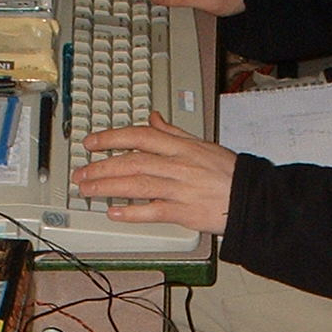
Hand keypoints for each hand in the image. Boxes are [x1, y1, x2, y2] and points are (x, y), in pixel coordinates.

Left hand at [73, 113, 236, 235]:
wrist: (250, 198)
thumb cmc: (227, 173)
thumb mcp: (201, 144)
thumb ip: (173, 133)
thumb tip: (153, 118)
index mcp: (181, 146)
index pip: (140, 136)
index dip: (112, 138)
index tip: (92, 143)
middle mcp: (177, 165)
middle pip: (132, 161)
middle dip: (102, 166)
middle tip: (81, 173)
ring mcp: (180, 189)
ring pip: (137, 184)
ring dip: (109, 187)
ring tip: (88, 190)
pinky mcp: (184, 212)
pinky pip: (153, 211)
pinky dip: (132, 212)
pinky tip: (114, 212)